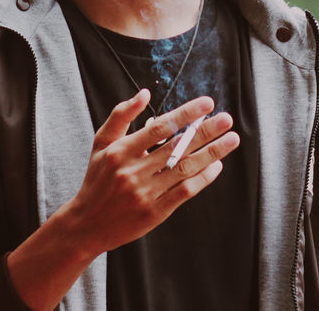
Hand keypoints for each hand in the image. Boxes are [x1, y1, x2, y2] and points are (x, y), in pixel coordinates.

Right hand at [62, 89, 240, 254]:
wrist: (87, 224)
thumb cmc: (97, 178)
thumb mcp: (101, 143)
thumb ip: (121, 115)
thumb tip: (145, 93)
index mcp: (121, 151)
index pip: (160, 128)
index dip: (186, 114)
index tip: (207, 103)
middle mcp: (133, 171)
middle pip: (177, 147)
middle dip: (206, 131)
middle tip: (227, 118)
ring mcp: (145, 193)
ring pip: (185, 169)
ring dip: (212, 153)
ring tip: (232, 139)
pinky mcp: (154, 212)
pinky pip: (184, 192)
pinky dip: (203, 178)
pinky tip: (217, 166)